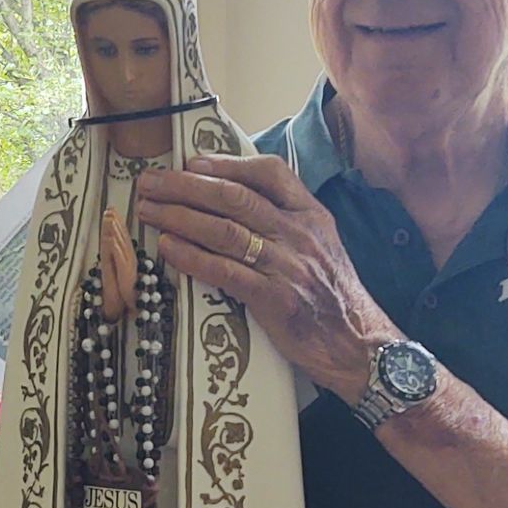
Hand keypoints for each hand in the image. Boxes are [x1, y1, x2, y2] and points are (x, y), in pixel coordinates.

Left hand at [134, 153, 392, 401]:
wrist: (359, 345)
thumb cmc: (334, 297)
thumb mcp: (321, 245)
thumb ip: (287, 221)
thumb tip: (237, 201)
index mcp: (312, 215)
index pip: (268, 173)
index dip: (225, 163)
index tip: (191, 162)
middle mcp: (299, 233)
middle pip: (234, 197)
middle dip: (185, 186)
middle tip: (150, 183)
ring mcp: (287, 265)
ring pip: (224, 230)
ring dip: (178, 217)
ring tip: (148, 211)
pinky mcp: (274, 299)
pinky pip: (224, 271)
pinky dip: (192, 257)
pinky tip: (168, 248)